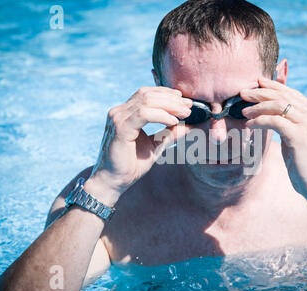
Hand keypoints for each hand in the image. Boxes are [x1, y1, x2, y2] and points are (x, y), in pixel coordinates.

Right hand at [86, 87, 192, 204]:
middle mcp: (119, 112)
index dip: (167, 94)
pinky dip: (161, 115)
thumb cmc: (132, 164)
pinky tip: (173, 121)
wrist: (115, 181)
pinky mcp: (120, 128)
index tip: (186, 101)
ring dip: (169, 105)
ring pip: (147, 101)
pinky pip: (144, 114)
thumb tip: (191, 125)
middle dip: (172, 99)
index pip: (147, 94)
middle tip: (189, 107)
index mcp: (125, 113)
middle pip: (148, 94)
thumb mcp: (156, 145)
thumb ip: (171, 133)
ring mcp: (118, 118)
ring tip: (184, 114)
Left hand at [241, 77, 306, 199]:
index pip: (293, 94)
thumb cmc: (306, 167)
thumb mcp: (300, 139)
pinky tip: (249, 124)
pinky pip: (274, 121)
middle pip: (285, 96)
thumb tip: (272, 114)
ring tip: (243, 111)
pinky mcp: (301, 136)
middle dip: (262, 92)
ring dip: (258, 106)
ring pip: (278, 105)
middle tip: (244, 92)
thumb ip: (291, 125)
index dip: (274, 87)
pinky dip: (259, 120)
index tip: (257, 84)